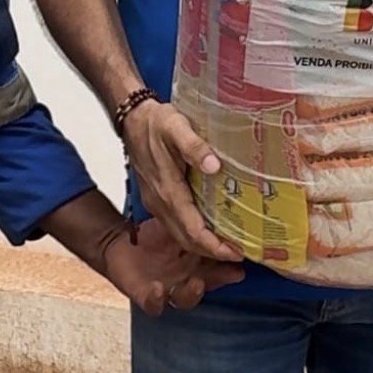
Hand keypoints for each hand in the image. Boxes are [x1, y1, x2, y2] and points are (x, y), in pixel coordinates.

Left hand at [99, 217, 244, 316]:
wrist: (121, 245)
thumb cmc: (151, 237)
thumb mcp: (175, 227)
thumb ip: (193, 224)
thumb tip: (214, 204)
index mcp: (196, 263)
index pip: (219, 266)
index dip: (230, 264)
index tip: (241, 257)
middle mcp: (185, 279)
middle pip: (208, 284)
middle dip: (219, 281)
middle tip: (230, 273)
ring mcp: (168, 291)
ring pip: (185, 300)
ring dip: (193, 293)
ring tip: (196, 283)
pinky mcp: (146, 297)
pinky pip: (154, 305)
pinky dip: (157, 299)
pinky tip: (158, 288)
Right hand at [121, 100, 239, 259]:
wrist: (133, 120)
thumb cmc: (155, 123)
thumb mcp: (176, 126)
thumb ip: (194, 146)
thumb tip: (213, 166)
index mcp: (168, 191)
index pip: (193, 231)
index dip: (215, 246)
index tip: (237, 252)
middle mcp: (160, 202)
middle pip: (187, 240)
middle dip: (212, 251)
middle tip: (240, 252)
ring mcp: (157, 202)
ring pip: (180, 234)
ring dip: (203, 244)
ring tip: (229, 243)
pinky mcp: (157, 198)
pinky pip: (176, 224)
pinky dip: (194, 232)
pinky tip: (210, 224)